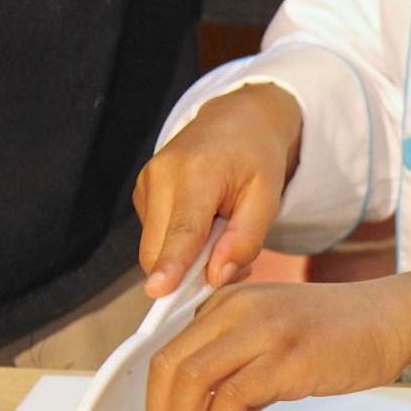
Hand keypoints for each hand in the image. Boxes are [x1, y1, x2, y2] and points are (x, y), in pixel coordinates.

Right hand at [132, 83, 301, 297]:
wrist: (235, 119)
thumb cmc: (257, 157)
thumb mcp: (268, 197)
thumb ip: (245, 239)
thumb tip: (216, 277)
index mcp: (197, 172)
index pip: (182, 229)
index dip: (171, 264)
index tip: (159, 292)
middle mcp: (161, 176)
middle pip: (159, 250)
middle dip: (188, 273)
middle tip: (232, 264)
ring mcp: (146, 184)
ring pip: (155, 249)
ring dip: (187, 260)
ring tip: (223, 236)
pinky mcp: (142, 194)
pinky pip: (157, 239)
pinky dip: (180, 247)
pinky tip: (207, 227)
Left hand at [146, 278, 410, 410]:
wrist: (390, 321)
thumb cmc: (338, 334)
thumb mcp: (274, 339)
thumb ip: (236, 371)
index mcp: (228, 300)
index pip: (169, 350)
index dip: (158, 400)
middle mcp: (237, 307)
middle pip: (171, 366)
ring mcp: (262, 329)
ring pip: (192, 381)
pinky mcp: (287, 357)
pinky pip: (231, 399)